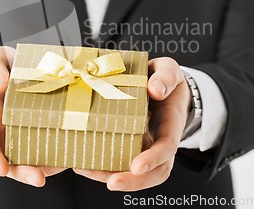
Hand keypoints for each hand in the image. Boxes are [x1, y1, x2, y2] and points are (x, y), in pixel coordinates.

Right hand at [0, 46, 66, 186]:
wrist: (5, 70)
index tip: (1, 169)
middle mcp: (2, 130)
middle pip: (8, 158)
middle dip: (22, 171)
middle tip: (38, 179)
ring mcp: (19, 132)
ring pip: (28, 156)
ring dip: (43, 166)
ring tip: (62, 167)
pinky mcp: (35, 129)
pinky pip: (44, 144)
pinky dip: (55, 153)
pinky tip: (70, 156)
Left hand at [73, 57, 190, 190]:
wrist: (163, 86)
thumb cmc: (165, 79)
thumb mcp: (169, 70)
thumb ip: (166, 77)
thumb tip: (155, 90)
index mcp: (171, 124)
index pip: (167, 147)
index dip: (153, 158)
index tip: (137, 166)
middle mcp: (160, 141)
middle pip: (155, 172)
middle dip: (134, 181)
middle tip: (112, 183)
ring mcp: (146, 147)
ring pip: (135, 174)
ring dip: (111, 176)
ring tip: (86, 171)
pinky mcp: (130, 146)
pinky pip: (119, 162)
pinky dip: (102, 167)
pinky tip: (82, 162)